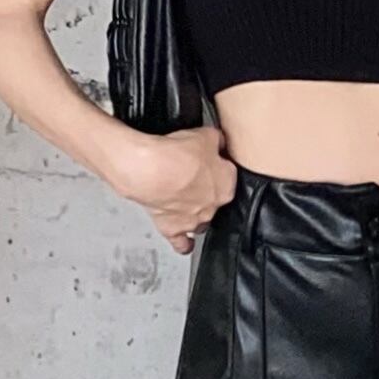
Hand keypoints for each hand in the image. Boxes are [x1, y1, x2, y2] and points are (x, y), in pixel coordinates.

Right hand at [111, 122, 236, 252]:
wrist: (150, 172)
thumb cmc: (176, 156)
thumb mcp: (205, 136)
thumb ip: (217, 140)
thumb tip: (219, 142)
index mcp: (226, 185)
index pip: (228, 174)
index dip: (216, 164)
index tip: (207, 159)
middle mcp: (213, 206)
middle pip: (215, 199)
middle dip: (206, 189)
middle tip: (191, 175)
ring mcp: (193, 220)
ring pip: (201, 221)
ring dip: (197, 213)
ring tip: (186, 202)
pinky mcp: (172, 229)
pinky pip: (182, 243)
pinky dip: (184, 243)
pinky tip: (185, 242)